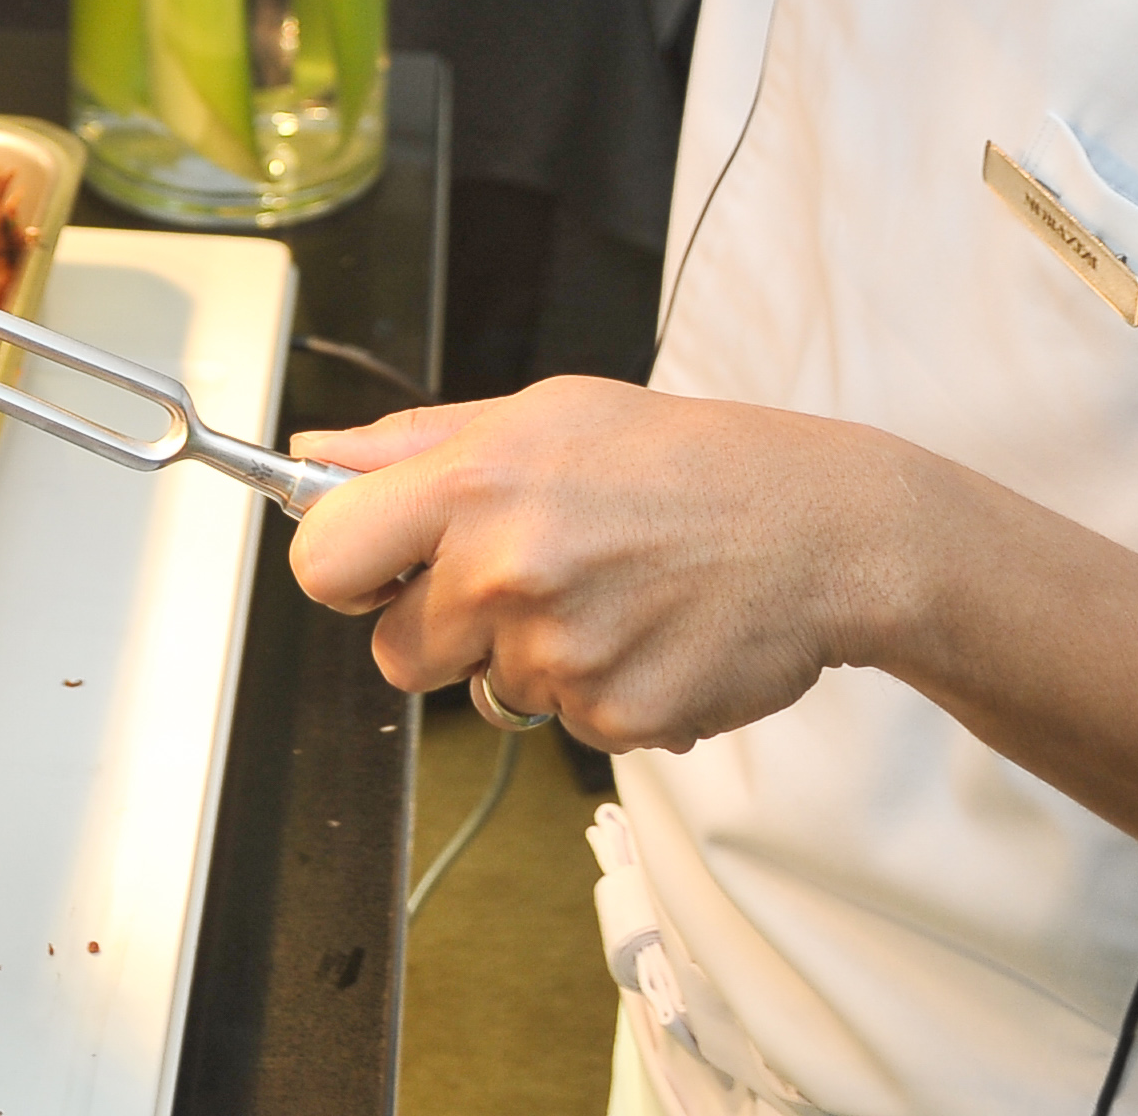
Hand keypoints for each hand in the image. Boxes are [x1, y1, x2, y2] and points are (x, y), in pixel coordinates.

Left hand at [295, 385, 1137, 959]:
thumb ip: (418, 445)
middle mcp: (509, 570)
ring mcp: (564, 653)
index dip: (345, 569)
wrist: (825, 528)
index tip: (376, 566)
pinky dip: (598, 690)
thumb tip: (312, 457)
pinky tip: (648, 633)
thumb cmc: (682, 459)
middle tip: (528, 575)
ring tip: (609, 591)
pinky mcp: (617, 717)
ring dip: (529, 657)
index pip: (325, 560)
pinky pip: (564, 724)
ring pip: (486, 693)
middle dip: (444, 626)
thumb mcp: (547, 413)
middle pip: (396, 651)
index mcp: (477, 482)